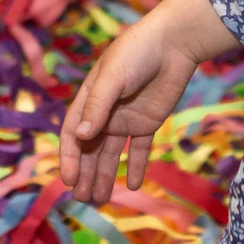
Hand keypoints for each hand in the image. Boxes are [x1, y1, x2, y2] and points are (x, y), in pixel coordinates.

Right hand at [59, 0, 230, 202]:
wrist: (174, 43)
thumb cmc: (137, 53)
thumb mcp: (113, 77)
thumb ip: (98, 107)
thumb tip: (80, 137)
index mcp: (89, 99)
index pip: (72, 134)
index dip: (69, 158)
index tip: (70, 180)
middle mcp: (105, 113)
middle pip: (91, 150)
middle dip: (86, 174)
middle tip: (84, 199)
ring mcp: (126, 119)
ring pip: (112, 154)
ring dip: (106, 176)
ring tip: (101, 199)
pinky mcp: (148, 123)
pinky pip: (140, 150)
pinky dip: (137, 167)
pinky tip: (134, 186)